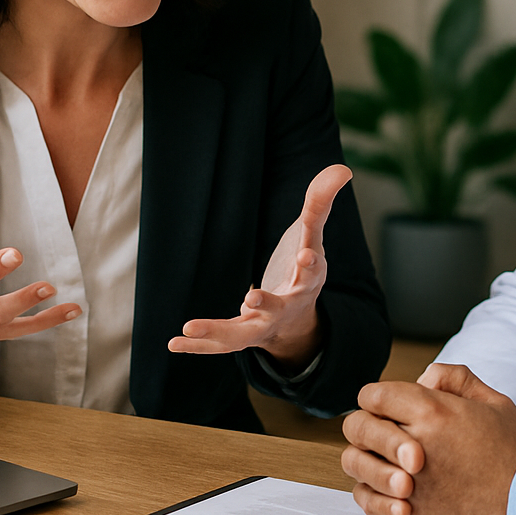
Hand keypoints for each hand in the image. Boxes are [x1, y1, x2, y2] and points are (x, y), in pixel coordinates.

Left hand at [168, 164, 351, 369]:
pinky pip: (218, 345)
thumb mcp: (312, 237)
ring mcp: (262, 325)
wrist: (297, 322)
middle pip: (277, 309)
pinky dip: (197, 346)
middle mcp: (286, 308)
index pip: (312, 272)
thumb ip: (320, 204)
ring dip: (216, 332)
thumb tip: (342, 168)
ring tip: (188, 327)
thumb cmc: (302, 270)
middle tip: (250, 297)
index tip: (304, 255)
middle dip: (265, 304)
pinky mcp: (241, 336)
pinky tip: (173, 342)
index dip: (310, 264)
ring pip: (242, 335)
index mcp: (307, 282)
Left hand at [341, 364, 515, 514]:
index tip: (390, 405)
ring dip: (365, 457)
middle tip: (385, 431)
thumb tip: (423, 380)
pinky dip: (370, 494)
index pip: (375, 394)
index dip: (378, 397)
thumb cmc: (514, 452)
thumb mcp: (493, 401)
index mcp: (433, 411)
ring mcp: (410, 481)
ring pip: (354, 462)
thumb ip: (455, 378)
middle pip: (356, 425)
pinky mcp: (412, 512)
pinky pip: (367, 501)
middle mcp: (415, 444)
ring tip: (389, 460)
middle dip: (365, 424)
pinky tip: (393, 490)